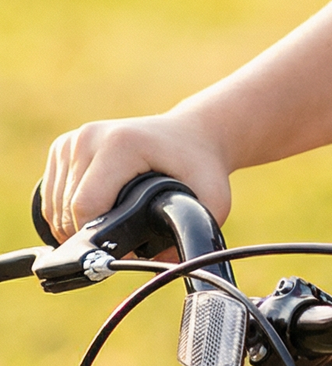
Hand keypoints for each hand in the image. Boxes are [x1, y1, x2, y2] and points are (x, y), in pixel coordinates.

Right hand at [42, 114, 231, 241]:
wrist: (191, 134)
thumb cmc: (200, 167)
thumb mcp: (212, 198)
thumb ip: (194, 233)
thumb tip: (159, 265)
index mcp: (121, 142)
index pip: (86, 207)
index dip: (99, 237)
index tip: (126, 244)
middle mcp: (91, 136)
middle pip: (66, 211)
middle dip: (89, 235)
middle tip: (123, 235)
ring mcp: (74, 139)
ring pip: (54, 207)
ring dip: (76, 227)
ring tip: (113, 222)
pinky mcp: (64, 146)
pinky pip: (49, 197)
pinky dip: (66, 213)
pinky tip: (96, 211)